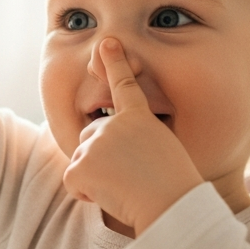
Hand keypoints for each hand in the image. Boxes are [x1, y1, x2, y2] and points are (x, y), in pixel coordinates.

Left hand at [62, 38, 203, 235]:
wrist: (171, 205)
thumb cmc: (176, 188)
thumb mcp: (165, 152)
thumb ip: (138, 143)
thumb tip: (116, 155)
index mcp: (140, 118)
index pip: (125, 86)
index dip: (115, 63)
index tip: (107, 43)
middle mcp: (113, 124)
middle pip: (90, 138)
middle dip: (99, 160)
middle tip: (128, 178)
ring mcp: (95, 143)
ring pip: (81, 163)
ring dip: (95, 180)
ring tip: (124, 189)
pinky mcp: (80, 165)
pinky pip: (73, 183)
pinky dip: (86, 194)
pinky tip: (111, 197)